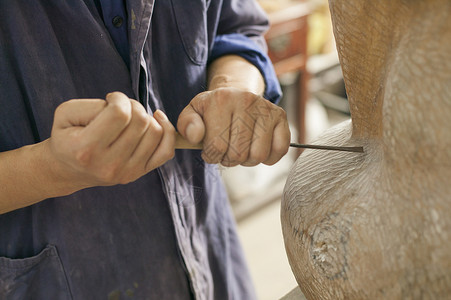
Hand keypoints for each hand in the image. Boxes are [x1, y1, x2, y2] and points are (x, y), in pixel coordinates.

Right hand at [49, 92, 174, 188]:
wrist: (69, 170)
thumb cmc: (67, 137)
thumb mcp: (66, 114)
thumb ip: (93, 106)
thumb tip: (124, 108)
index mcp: (87, 149)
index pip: (120, 114)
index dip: (119, 98)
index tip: (111, 99)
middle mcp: (109, 165)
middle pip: (140, 121)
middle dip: (133, 105)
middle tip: (120, 108)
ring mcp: (127, 172)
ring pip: (156, 132)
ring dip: (146, 117)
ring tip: (130, 118)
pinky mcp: (140, 173)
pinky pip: (166, 150)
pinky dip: (166, 130)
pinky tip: (156, 120)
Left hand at [177, 87, 289, 166]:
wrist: (235, 94)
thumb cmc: (211, 110)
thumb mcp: (192, 113)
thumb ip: (187, 125)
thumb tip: (196, 136)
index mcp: (221, 99)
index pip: (217, 146)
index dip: (211, 156)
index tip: (210, 150)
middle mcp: (246, 100)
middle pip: (238, 153)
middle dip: (228, 159)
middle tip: (226, 151)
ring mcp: (266, 108)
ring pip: (258, 155)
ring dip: (247, 161)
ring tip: (240, 150)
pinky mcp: (280, 116)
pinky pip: (279, 150)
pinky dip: (268, 158)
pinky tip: (257, 149)